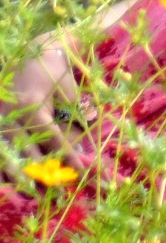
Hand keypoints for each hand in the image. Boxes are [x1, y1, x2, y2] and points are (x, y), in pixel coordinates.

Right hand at [1, 37, 87, 180]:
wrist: (33, 49)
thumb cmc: (56, 70)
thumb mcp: (68, 92)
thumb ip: (72, 118)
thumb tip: (79, 149)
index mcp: (33, 106)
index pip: (51, 138)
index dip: (66, 156)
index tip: (80, 171)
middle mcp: (12, 114)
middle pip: (24, 152)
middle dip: (40, 174)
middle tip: (55, 190)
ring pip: (5, 154)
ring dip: (18, 176)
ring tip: (32, 193)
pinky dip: (4, 165)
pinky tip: (11, 181)